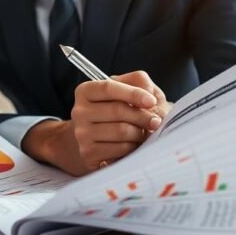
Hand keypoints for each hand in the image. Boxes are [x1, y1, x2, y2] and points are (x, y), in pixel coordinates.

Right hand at [22, 71, 169, 175]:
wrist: (97, 140)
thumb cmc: (117, 110)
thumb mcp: (127, 90)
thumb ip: (138, 82)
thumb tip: (148, 93)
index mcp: (86, 91)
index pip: (109, 88)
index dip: (133, 93)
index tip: (151, 101)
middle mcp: (79, 111)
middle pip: (117, 110)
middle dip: (142, 116)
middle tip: (156, 121)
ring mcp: (82, 133)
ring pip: (121, 130)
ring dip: (139, 132)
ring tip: (144, 132)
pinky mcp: (88, 153)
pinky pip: (120, 148)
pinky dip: (133, 146)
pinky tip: (134, 143)